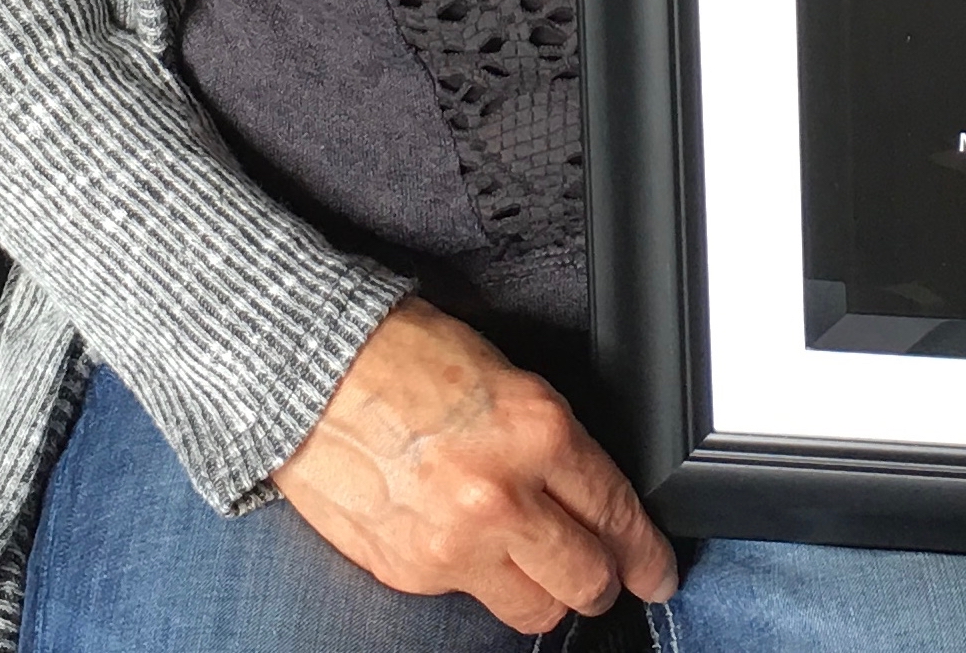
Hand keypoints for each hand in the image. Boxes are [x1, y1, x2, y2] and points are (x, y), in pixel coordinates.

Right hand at [274, 298, 676, 629]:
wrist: (310, 373)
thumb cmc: (403, 356)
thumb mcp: (506, 375)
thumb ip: (550, 440)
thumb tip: (585, 491)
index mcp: (537, 431)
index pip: (616, 512)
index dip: (646, 552)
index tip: (655, 569)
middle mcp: (503, 497)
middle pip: (585, 579)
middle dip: (604, 581)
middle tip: (606, 574)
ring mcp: (455, 545)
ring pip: (534, 610)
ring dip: (545, 594)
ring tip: (539, 568)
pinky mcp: (412, 573)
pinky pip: (470, 600)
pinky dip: (482, 583)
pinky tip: (474, 549)